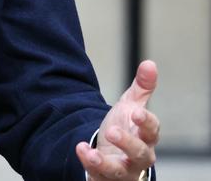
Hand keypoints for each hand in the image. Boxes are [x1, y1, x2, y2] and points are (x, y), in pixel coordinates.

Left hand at [77, 60, 160, 179]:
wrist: (110, 152)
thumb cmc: (126, 129)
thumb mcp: (131, 106)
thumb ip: (142, 88)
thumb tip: (150, 63)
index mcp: (146, 136)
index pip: (152, 130)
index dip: (146, 122)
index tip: (136, 112)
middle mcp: (138, 156)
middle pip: (141, 154)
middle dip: (128, 143)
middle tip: (111, 131)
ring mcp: (123, 169)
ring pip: (120, 171)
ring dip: (105, 163)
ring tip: (92, 154)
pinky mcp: (107, 178)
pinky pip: (100, 176)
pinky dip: (89, 165)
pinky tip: (80, 150)